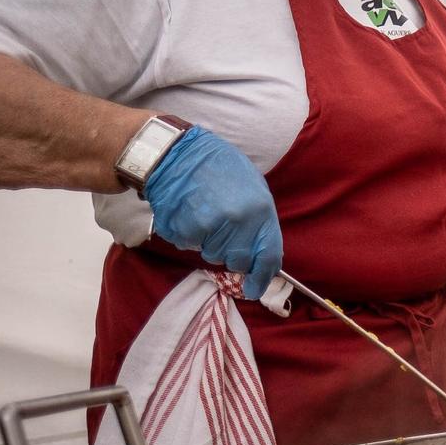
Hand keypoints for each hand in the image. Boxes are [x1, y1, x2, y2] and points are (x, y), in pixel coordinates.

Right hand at [143, 126, 282, 299]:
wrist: (177, 155)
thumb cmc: (219, 166)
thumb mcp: (254, 186)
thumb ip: (260, 220)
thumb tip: (263, 251)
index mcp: (260, 211)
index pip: (268, 256)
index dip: (263, 277)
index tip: (256, 289)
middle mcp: (237, 224)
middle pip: (238, 261)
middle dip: (233, 255)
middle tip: (225, 233)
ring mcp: (210, 229)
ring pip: (213, 255)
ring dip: (211, 243)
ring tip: (206, 215)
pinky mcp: (184, 232)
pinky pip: (191, 246)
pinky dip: (190, 236)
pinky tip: (189, 213)